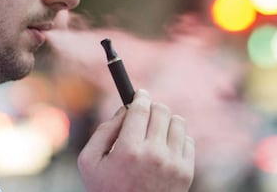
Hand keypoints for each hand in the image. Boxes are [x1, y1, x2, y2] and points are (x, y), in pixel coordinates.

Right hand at [78, 89, 194, 191]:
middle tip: (144, 113)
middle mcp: (154, 155)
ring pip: (177, 121)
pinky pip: (187, 140)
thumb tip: (124, 109)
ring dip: (165, 120)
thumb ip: (103, 131)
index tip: (140, 93)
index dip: (140, 96)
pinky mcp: (186, 173)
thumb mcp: (89, 161)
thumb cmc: (106, 189)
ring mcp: (173, 164)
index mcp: (128, 150)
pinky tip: (164, 147)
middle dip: (151, 107)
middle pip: (161, 110)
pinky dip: (176, 138)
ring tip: (154, 131)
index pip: (141, 109)